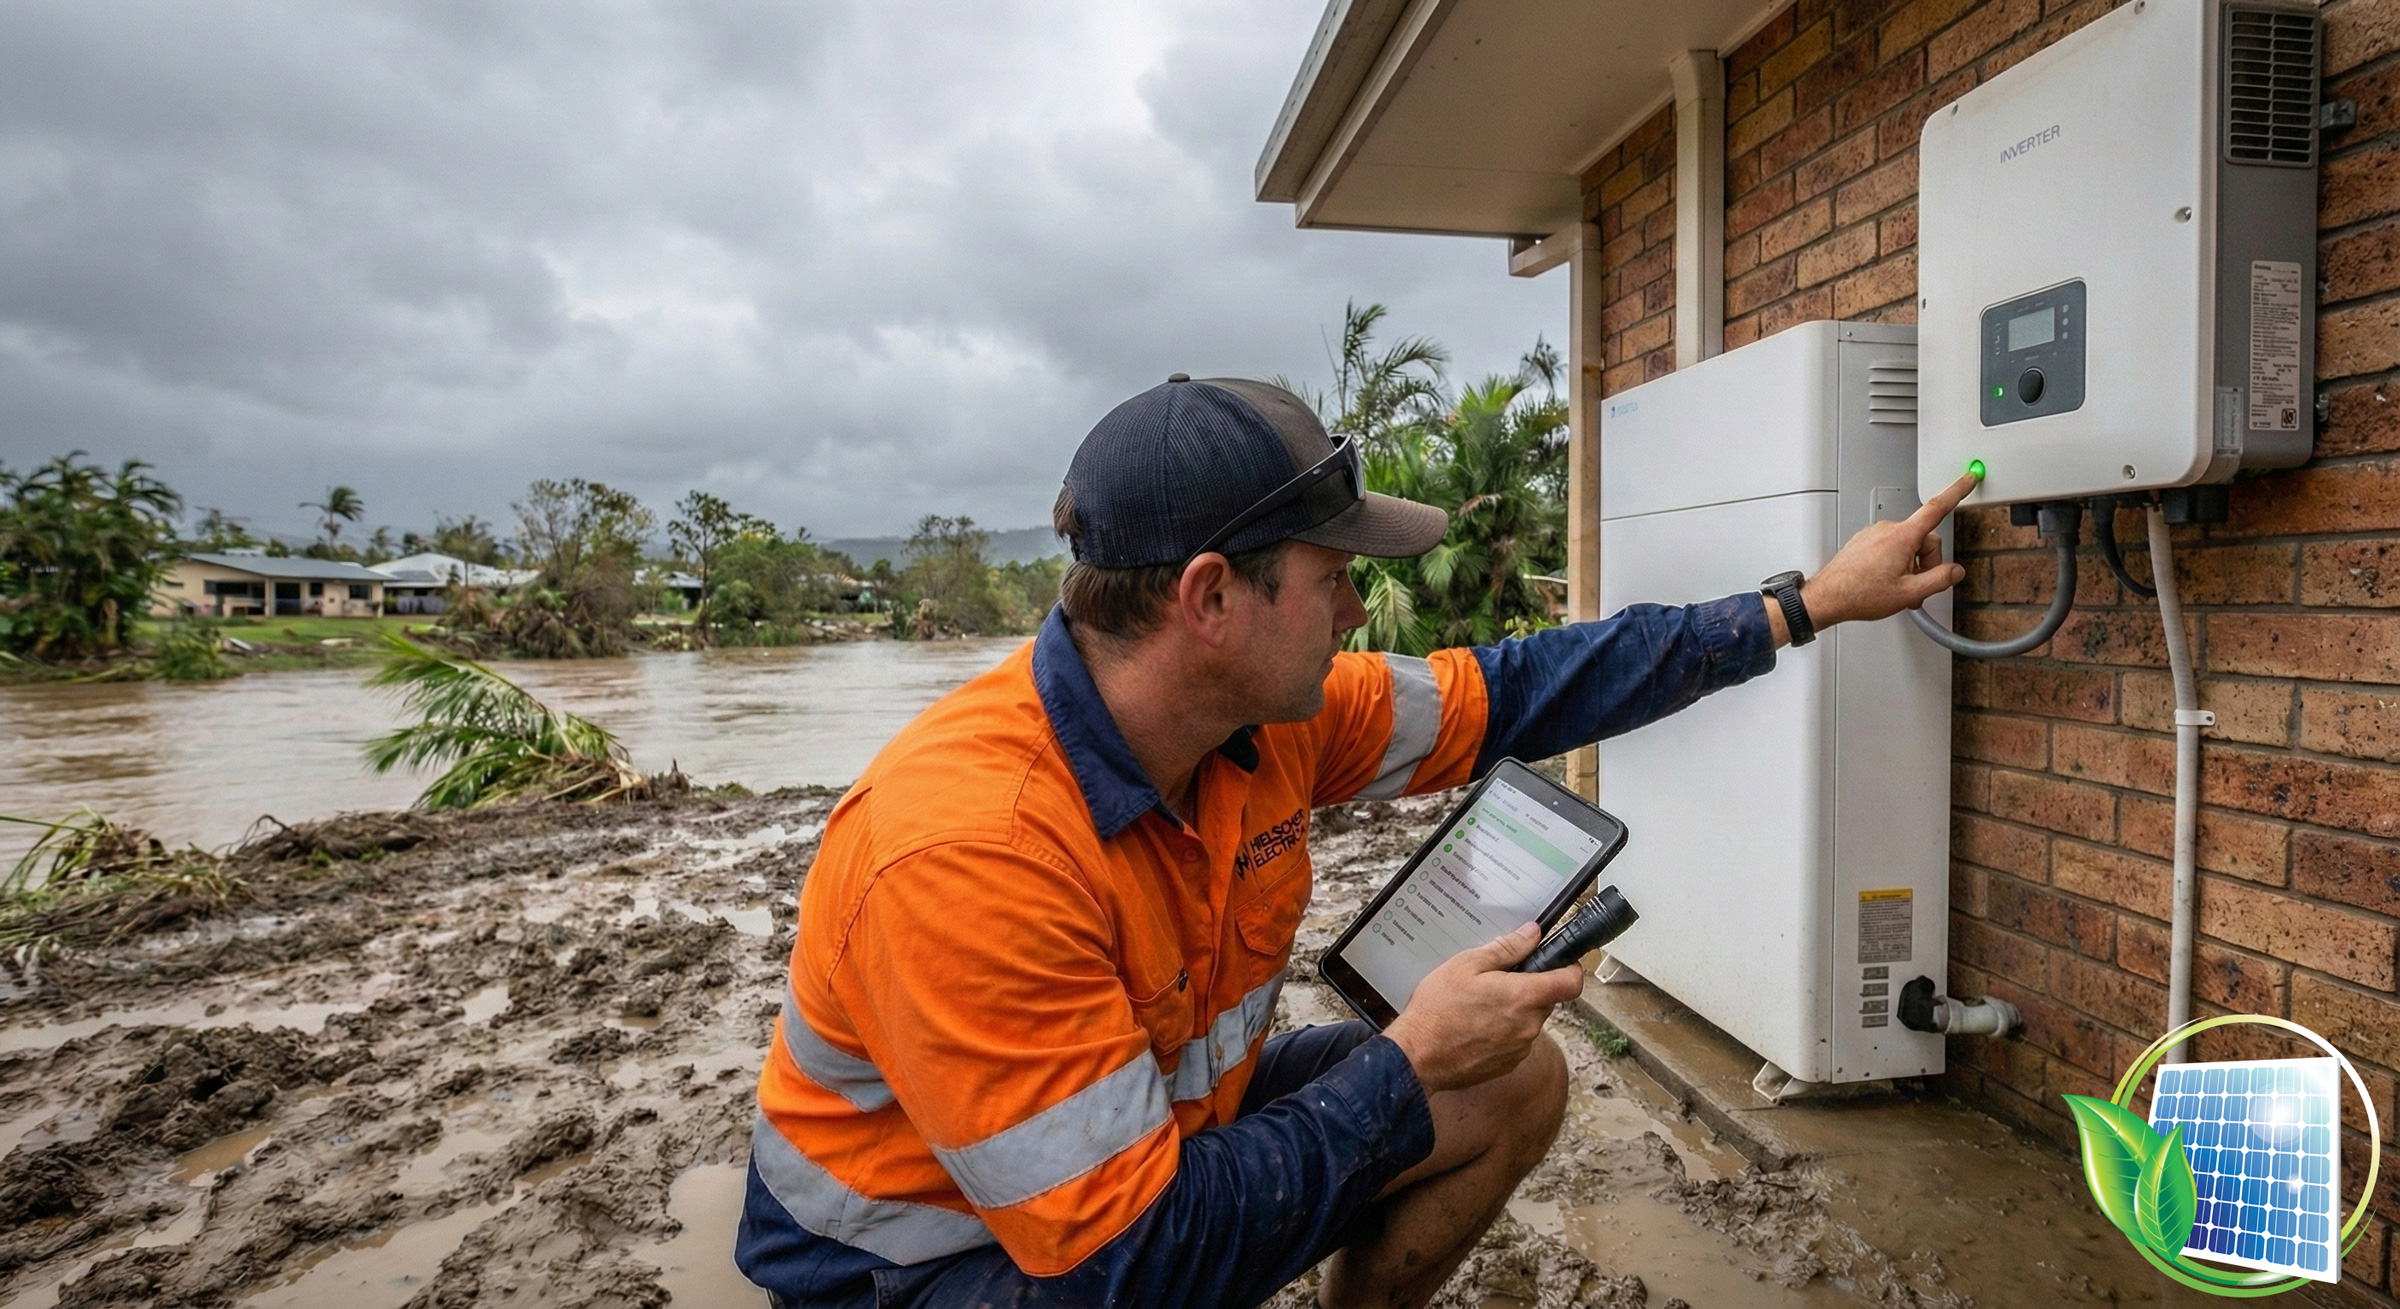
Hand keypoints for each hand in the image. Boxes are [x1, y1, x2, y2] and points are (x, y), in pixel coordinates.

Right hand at [1383, 922, 1584, 1094]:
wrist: (1417, 1058)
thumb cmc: (1437, 1011)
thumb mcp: (1466, 965)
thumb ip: (1506, 949)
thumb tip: (1532, 934)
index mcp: (1524, 997)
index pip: (1571, 982)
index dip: (1569, 968)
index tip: (1558, 962)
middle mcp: (1529, 1025)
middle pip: (1547, 1000)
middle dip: (1528, 988)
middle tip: (1496, 981)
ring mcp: (1520, 1048)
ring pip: (1529, 1020)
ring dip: (1514, 1010)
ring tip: (1478, 1006)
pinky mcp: (1508, 1064)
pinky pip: (1516, 1040)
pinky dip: (1502, 1031)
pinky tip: (1475, 1026)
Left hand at [1792, 471, 1977, 630]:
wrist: (1826, 598)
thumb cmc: (1859, 594)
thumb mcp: (1909, 593)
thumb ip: (1939, 580)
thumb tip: (1955, 571)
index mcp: (1902, 536)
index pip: (1936, 507)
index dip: (1957, 491)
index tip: (1969, 477)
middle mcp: (1887, 529)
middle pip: (1924, 538)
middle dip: (1925, 562)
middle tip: (1914, 587)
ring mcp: (1874, 533)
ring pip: (1907, 544)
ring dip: (1909, 565)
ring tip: (1896, 587)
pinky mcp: (1864, 540)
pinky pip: (1890, 546)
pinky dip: (1894, 562)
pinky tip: (1884, 581)